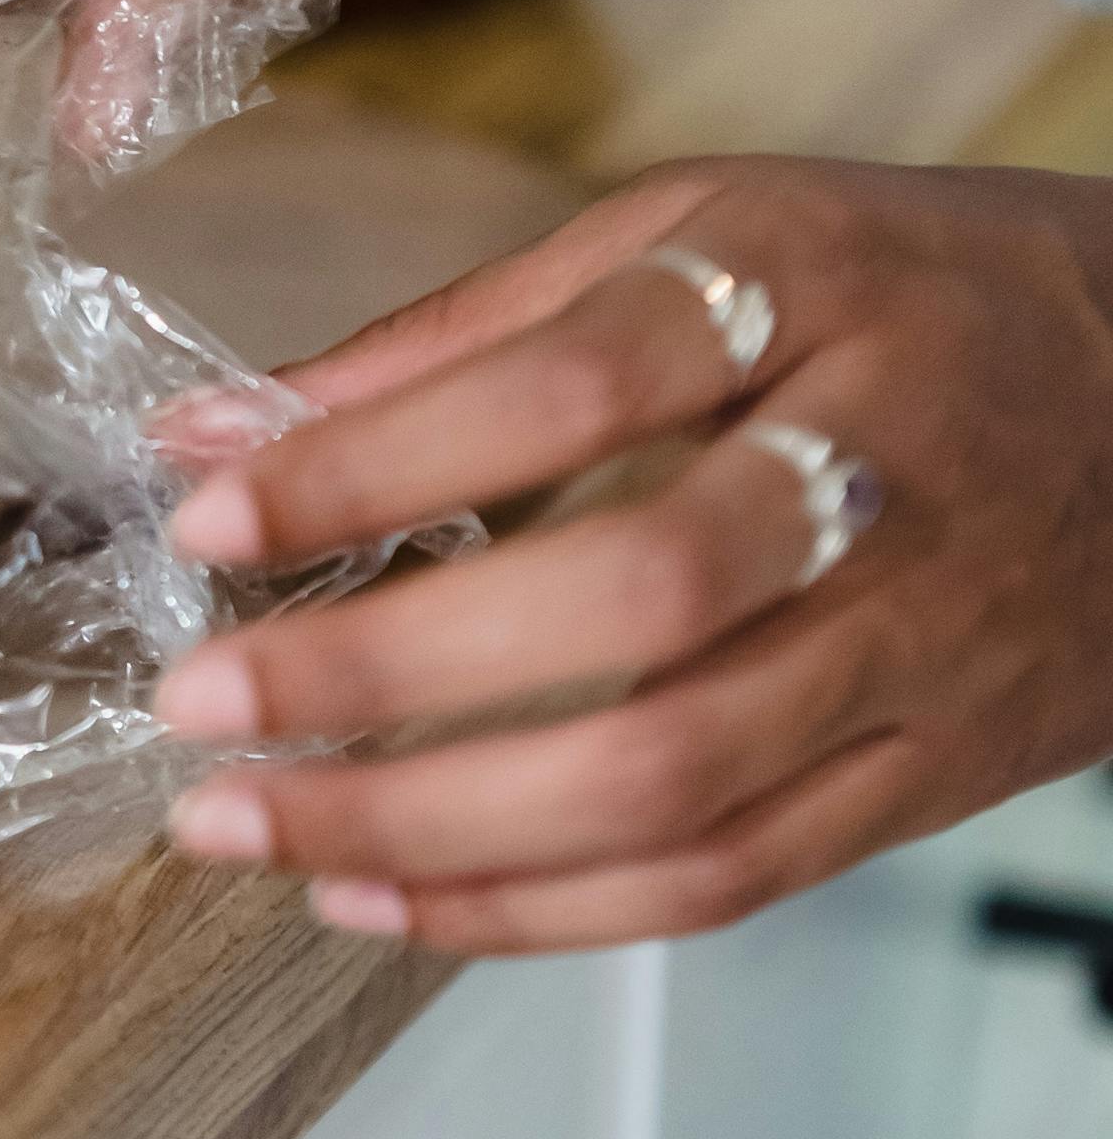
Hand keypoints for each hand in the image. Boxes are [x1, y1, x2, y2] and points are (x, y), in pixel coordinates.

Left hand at [152, 160, 1112, 952]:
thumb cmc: (913, 291)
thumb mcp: (711, 228)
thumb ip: (470, 328)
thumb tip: (229, 422)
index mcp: (809, 292)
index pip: (574, 386)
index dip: (380, 462)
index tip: (210, 510)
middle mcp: (877, 469)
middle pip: (633, 600)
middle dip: (388, 669)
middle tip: (204, 704)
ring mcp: (918, 639)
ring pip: (674, 775)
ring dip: (434, 823)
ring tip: (252, 826)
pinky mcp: (935, 771)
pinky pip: (731, 873)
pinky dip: (544, 910)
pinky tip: (391, 898)